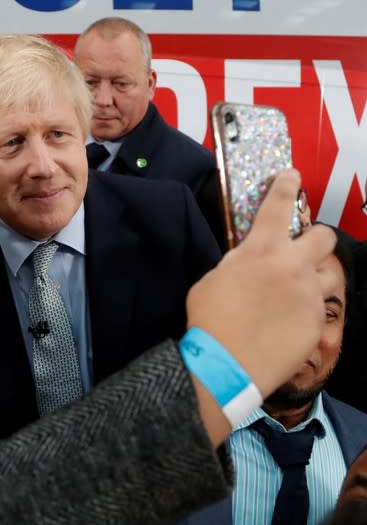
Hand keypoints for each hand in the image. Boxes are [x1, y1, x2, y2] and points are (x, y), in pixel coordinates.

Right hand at [187, 170, 336, 399]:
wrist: (226, 365)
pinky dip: (304, 310)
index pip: (278, 206)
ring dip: (315, 276)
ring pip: (330, 274)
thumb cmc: (209, 320)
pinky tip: (286, 323)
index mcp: (261, 250)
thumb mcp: (213, 280)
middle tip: (300, 249)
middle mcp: (293, 267)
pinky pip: (319, 309)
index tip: (291, 175)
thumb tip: (247, 265)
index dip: (286, 185)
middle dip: (314, 238)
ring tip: (298, 289)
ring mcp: (310, 296)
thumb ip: (236, 265)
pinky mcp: (317, 323)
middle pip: (324, 237)